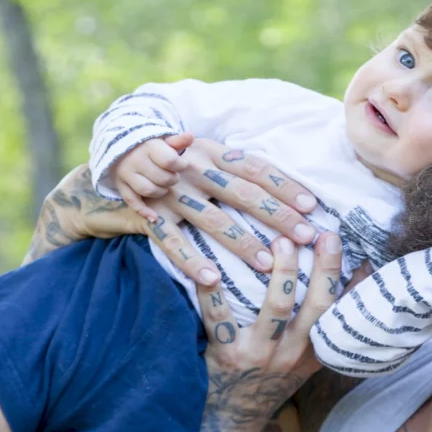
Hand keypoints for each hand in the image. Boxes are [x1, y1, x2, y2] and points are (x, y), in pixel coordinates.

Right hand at [114, 133, 192, 220]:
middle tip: (173, 176)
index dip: (180, 165)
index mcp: (148, 146)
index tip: (182, 165)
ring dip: (161, 192)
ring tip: (164, 186)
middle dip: (172, 179)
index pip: (170, 161)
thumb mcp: (163, 140)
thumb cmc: (150, 146)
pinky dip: (143, 211)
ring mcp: (126, 174)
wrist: (122, 147)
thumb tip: (190, 136)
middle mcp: (135, 160)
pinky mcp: (121, 186)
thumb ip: (178, 141)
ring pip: (148, 190)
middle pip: (161, 178)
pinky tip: (154, 218)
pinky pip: (132, 201)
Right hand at [142, 137, 319, 272]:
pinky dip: (192, 262)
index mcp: (214, 152)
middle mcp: (194, 168)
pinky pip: (173, 243)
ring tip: (269, 264)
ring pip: (213, 220)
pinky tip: (213, 279)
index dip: (285, 186)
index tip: (312, 206)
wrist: (119, 158)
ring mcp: (172, 193)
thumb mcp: (207, 155)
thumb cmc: (178, 161)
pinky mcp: (152, 215)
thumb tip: (291, 191)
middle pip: (243, 193)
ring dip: (242, 243)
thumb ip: (239, 170)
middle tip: (305, 236)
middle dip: (276, 216)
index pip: (257, 169)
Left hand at [184, 233, 341, 431]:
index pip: (335, 309)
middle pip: (312, 307)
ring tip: (278, 242)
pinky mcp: (226, 355)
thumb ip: (333, 315)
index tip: (334, 237)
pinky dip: (212, 295)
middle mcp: (291, 353)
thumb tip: (362, 268)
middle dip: (317, 269)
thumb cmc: (276, 375)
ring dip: (280, 275)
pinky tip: (208, 271)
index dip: (336, 273)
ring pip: (274, 311)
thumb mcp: (312, 352)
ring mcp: (259, 354)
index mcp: (315, 349)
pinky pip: (219, 320)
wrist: (235, 417)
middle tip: (312, 233)